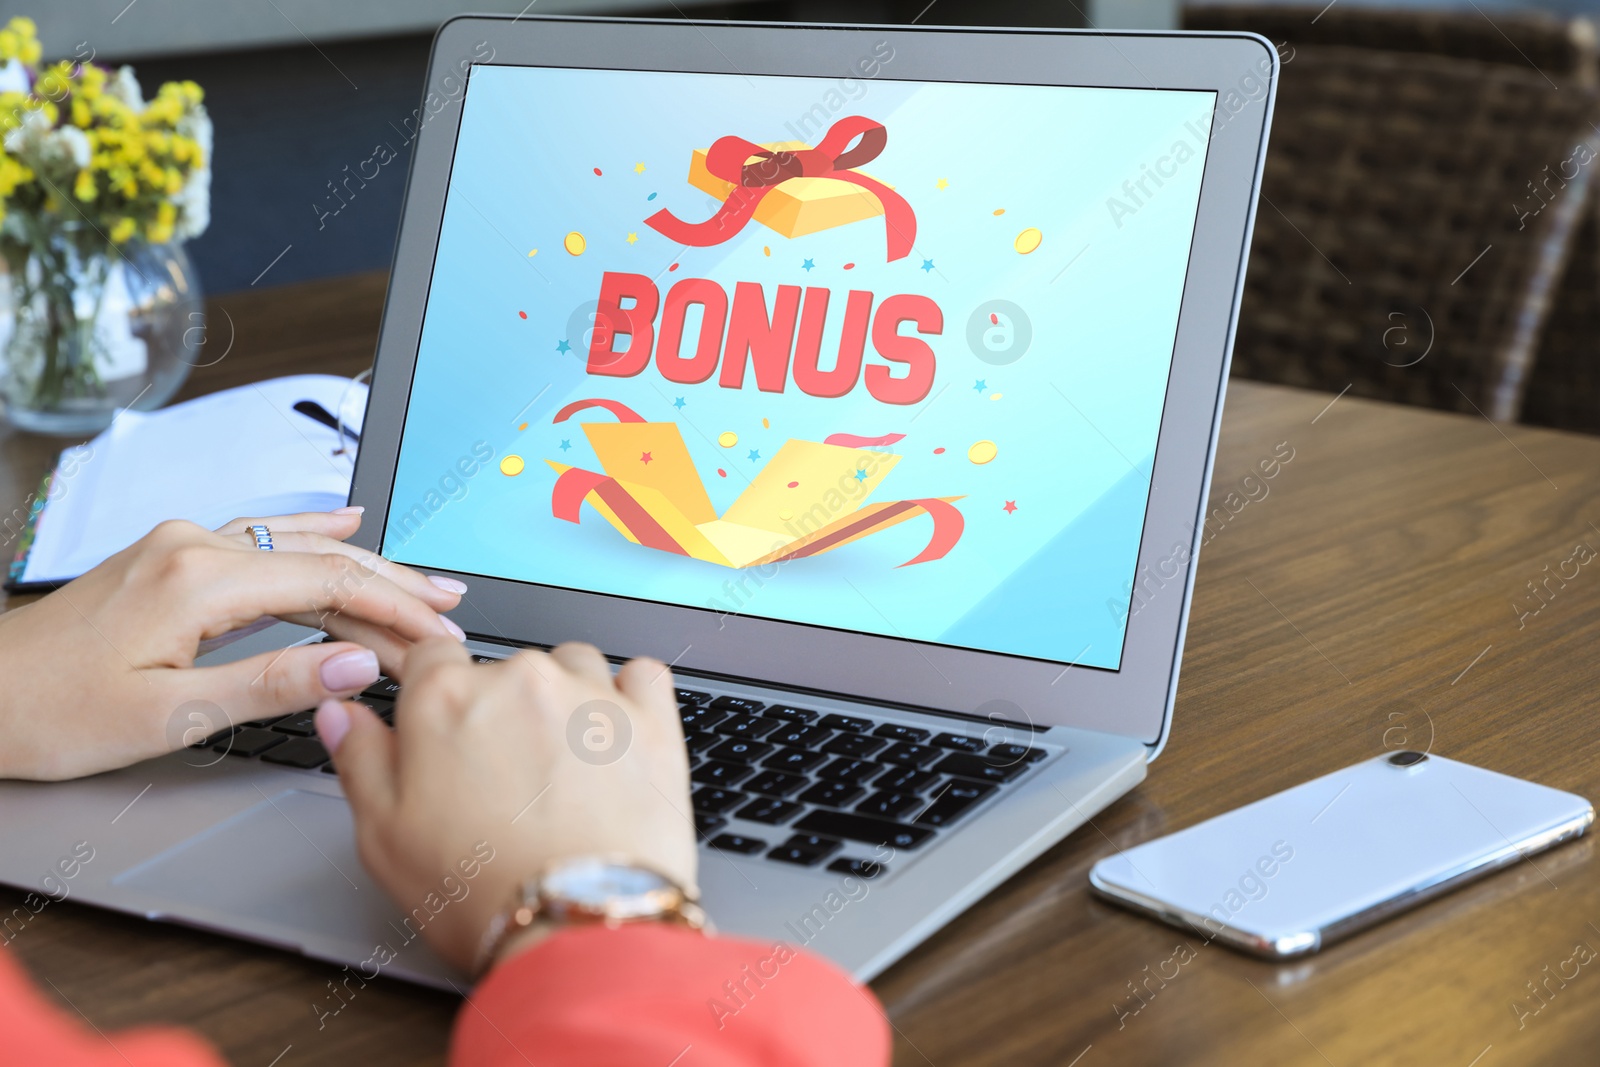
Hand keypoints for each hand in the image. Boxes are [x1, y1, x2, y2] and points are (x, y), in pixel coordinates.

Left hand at [0, 508, 465, 779]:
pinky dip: (313, 536)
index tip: (441, 636)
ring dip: (362, 566)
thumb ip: (272, 682)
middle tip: (451, 613)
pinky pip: (261, 537)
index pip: (331, 584)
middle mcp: (193, 546)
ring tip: (421, 584)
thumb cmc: (51, 711)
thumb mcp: (169, 715)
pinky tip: (345, 520)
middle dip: (393, 585)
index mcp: (198, 581)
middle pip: (322, 557)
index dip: (396, 609)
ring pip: (296, 546)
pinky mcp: (169, 556)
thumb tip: (357, 664)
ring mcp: (179, 544)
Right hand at [319, 639, 695, 974]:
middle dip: (501, 711)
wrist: (577, 926)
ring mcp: (590, 694)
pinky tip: (617, 739)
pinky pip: (642, 677)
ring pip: (573, 665)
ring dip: (565, 699)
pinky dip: (630, 698)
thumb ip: (361, 760)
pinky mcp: (651, 720)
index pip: (431, 657)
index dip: (436, 693)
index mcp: (446, 698)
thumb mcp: (385, 837)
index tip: (447, 728)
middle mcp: (520, 679)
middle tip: (503, 779)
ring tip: (562, 766)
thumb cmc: (479, 891)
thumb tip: (342, 714)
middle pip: (504, 668)